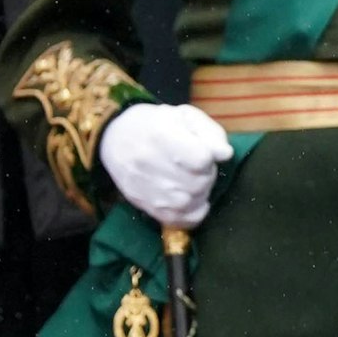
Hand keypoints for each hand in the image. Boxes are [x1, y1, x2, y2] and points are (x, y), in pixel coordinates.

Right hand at [99, 102, 231, 228]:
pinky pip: (181, 220)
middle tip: (196, 166)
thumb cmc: (154, 125)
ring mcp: (147, 189)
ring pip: (192, 202)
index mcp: (160, 136)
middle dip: (206, 174)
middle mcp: (150, 164)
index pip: (202, 159)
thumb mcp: (183, 116)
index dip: (209, 156)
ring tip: (190, 179)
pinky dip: (193, 212)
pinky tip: (191, 199)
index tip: (201, 151)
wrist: (113, 139)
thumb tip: (224, 154)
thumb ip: (210, 132)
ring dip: (200, 193)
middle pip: (199, 182)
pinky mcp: (146, 207)